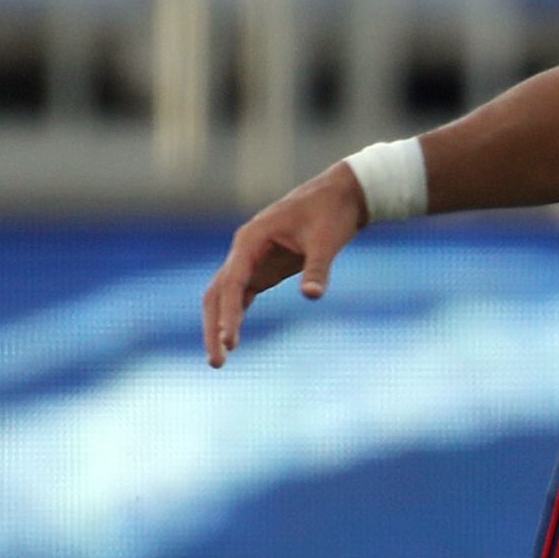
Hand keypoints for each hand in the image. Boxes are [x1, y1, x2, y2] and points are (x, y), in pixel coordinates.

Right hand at [201, 162, 366, 367]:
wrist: (344, 195)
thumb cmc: (333, 212)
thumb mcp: (327, 240)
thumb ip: (317, 268)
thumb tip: (313, 295)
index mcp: (252, 239)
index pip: (232, 282)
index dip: (229, 313)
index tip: (229, 340)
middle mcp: (244, 250)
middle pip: (218, 293)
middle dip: (214, 326)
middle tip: (217, 362)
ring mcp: (252, 259)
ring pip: (226, 297)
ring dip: (220, 325)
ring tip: (220, 360)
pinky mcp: (264, 268)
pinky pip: (243, 296)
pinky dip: (236, 316)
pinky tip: (232, 341)